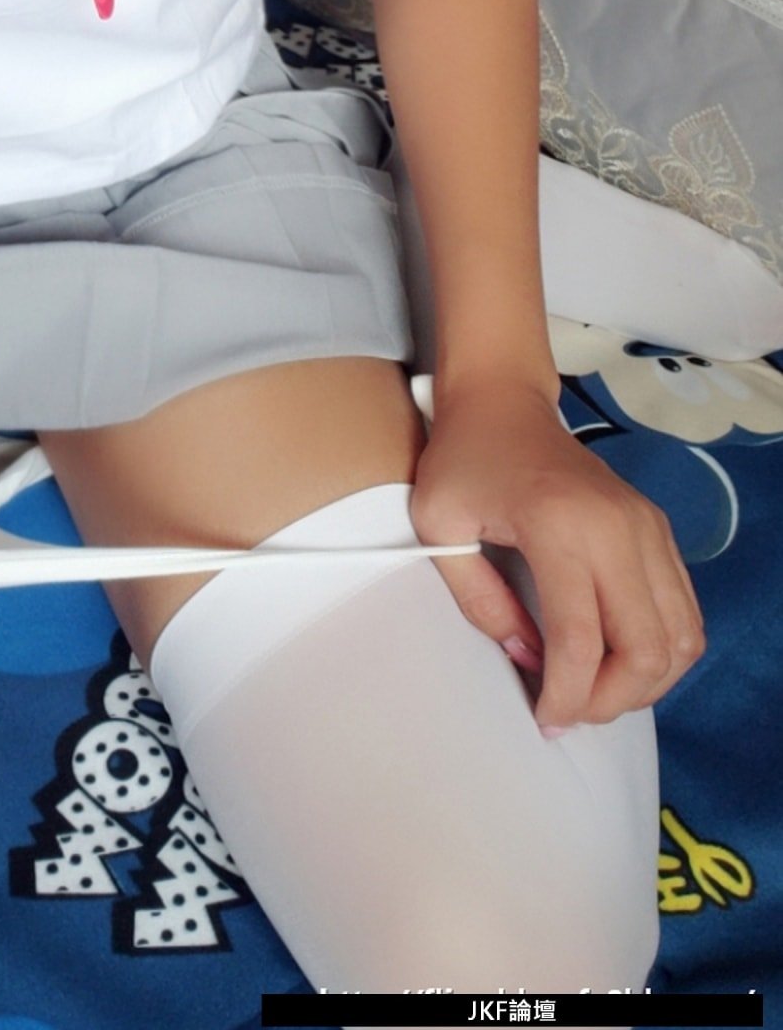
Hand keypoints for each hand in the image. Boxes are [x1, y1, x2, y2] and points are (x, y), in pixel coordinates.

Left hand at [408, 374, 705, 731]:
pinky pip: (683, 613)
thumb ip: (480, 601)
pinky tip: (616, 660)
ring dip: (643, 683)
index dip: (567, 697)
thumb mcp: (440, 527)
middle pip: (646, 649)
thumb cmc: (462, 459)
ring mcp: (647, 526)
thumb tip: (528, 656)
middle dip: (610, 701)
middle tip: (570, 711)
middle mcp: (618, 527)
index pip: (581, 640)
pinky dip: (661, 652)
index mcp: (558, 525)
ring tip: (593, 691)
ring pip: (679, 638)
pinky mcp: (658, 530)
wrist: (502, 403)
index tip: (544, 719)